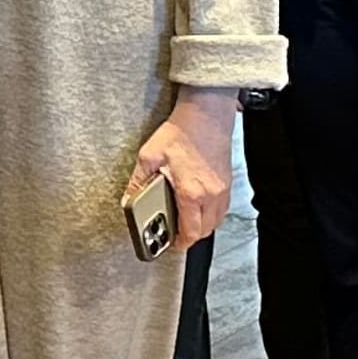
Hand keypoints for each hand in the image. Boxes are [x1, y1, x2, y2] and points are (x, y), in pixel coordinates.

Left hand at [133, 95, 235, 253]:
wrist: (206, 113)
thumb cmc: (182, 131)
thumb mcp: (149, 156)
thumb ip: (138, 182)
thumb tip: (129, 200)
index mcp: (192, 192)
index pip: (190, 231)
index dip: (180, 244)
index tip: (172, 245)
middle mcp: (211, 194)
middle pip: (206, 231)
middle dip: (191, 237)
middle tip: (175, 234)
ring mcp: (222, 189)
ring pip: (216, 221)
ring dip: (202, 226)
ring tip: (185, 222)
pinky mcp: (227, 181)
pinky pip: (222, 208)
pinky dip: (211, 213)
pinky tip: (198, 206)